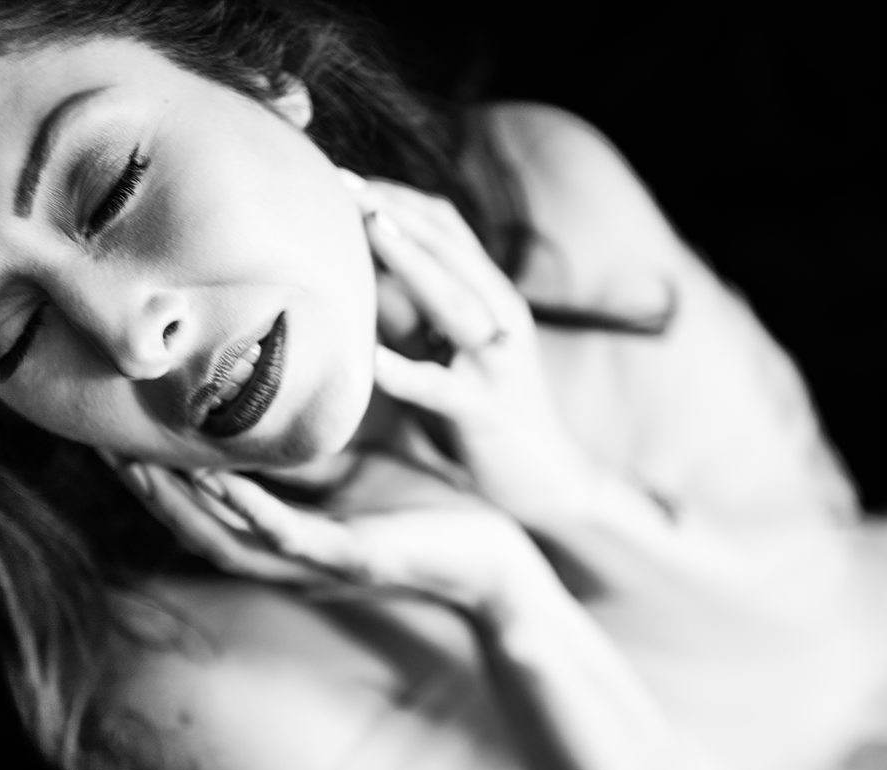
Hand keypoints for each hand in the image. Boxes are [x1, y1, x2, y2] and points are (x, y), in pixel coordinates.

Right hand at [109, 457, 541, 614]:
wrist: (501, 555)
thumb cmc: (430, 505)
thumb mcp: (358, 463)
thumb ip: (311, 437)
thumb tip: (274, 377)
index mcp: (288, 527)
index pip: (199, 503)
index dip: (149, 471)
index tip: (106, 423)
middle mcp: (290, 552)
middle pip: (193, 525)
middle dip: (142, 486)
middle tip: (94, 440)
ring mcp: (318, 563)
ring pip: (226, 537)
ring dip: (177, 500)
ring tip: (130, 460)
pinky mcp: (356, 562)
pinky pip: (290, 536)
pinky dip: (250, 509)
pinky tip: (216, 479)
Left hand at [340, 171, 597, 529]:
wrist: (545, 478)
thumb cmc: (483, 410)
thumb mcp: (443, 349)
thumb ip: (408, 308)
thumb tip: (354, 265)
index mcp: (488, 294)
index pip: (444, 225)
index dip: (396, 194)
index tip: (343, 174)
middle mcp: (499, 315)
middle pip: (449, 245)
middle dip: (395, 209)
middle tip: (341, 181)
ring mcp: (495, 360)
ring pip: (453, 298)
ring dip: (411, 258)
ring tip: (369, 227)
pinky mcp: (485, 409)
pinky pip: (441, 386)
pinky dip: (405, 370)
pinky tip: (369, 359)